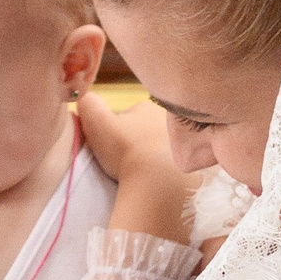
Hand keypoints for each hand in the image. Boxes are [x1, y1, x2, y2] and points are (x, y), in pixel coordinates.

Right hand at [78, 96, 200, 242]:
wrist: (159, 181)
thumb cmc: (126, 150)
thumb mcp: (97, 122)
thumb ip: (88, 104)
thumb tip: (85, 97)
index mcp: (149, 108)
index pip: (132, 115)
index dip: (121, 129)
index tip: (115, 146)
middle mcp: (171, 121)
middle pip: (150, 130)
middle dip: (141, 142)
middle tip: (129, 161)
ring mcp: (186, 143)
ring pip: (165, 148)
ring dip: (156, 157)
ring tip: (144, 174)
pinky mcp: (196, 165)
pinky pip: (180, 167)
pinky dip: (171, 172)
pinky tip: (162, 182)